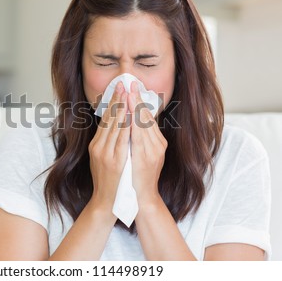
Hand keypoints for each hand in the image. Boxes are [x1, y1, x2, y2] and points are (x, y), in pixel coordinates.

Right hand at [88, 82, 130, 210]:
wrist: (107, 202)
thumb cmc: (108, 182)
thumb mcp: (103, 159)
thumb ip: (108, 143)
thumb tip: (117, 126)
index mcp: (96, 145)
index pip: (106, 120)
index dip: (112, 103)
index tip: (119, 89)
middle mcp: (98, 147)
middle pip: (109, 119)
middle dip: (117, 100)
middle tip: (123, 83)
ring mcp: (105, 153)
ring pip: (115, 126)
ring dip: (122, 108)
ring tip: (127, 93)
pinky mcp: (113, 160)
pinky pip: (121, 139)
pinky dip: (125, 125)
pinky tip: (129, 114)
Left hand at [127, 81, 167, 204]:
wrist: (140, 200)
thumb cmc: (139, 178)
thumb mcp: (146, 156)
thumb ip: (142, 139)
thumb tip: (135, 121)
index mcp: (157, 144)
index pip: (147, 118)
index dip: (140, 101)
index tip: (133, 87)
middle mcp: (157, 146)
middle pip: (145, 117)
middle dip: (137, 99)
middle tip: (130, 83)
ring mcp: (151, 151)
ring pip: (141, 123)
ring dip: (133, 106)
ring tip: (127, 91)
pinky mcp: (143, 158)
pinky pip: (136, 136)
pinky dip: (131, 122)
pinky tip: (126, 111)